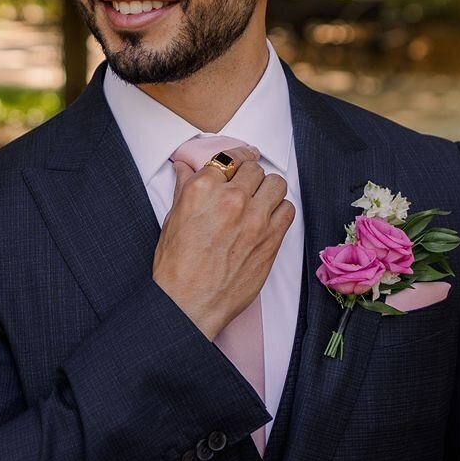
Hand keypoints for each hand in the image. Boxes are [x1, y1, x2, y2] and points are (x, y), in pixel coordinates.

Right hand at [152, 144, 295, 340]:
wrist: (189, 303)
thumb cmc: (176, 267)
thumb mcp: (172, 220)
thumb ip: (184, 189)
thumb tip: (184, 168)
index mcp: (203, 189)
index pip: (228, 157)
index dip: (236, 159)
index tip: (241, 161)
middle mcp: (231, 198)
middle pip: (254, 169)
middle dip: (250, 177)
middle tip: (245, 189)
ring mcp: (254, 218)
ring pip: (276, 184)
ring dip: (268, 191)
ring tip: (259, 203)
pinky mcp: (271, 238)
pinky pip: (288, 209)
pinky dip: (280, 211)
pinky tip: (268, 220)